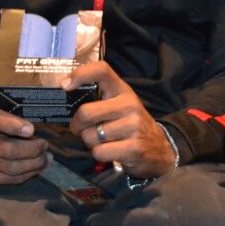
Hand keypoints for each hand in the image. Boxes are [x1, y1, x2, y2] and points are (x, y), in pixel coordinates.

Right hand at [0, 98, 46, 184]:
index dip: (14, 126)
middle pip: (8, 150)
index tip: (31, 129)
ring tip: (46, 158)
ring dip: (34, 164)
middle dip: (33, 150)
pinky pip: (8, 179)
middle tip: (45, 145)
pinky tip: (37, 168)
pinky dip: (26, 175)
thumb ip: (14, 109)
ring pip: (11, 168)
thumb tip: (41, 116)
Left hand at [66, 62, 176, 178]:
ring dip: (90, 142)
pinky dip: (99, 154)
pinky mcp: (134, 147)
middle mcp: (129, 104)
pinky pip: (99, 152)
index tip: (65, 85)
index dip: (81, 74)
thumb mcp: (120, 104)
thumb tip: (65, 93)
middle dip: (76, 125)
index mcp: (122, 90)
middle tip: (81, 129)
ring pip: (90, 136)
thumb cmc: (130, 123)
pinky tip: (110, 151)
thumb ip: (98, 98)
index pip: (102, 70)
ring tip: (103, 140)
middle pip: (86, 113)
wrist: (159, 148)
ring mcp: (133, 126)